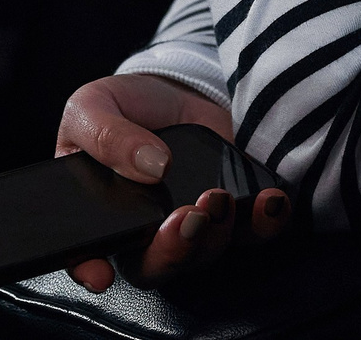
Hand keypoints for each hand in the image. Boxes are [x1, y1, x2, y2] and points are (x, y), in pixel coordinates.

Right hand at [55, 74, 290, 291]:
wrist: (178, 89)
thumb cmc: (127, 106)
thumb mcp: (92, 106)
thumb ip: (105, 134)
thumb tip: (149, 164)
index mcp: (104, 214)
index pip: (92, 256)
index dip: (93, 270)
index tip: (101, 272)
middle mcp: (147, 231)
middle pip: (157, 265)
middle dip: (173, 251)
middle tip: (185, 217)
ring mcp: (193, 226)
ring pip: (204, 253)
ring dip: (216, 235)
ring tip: (218, 198)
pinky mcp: (232, 212)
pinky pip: (252, 231)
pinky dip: (264, 222)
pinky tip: (268, 201)